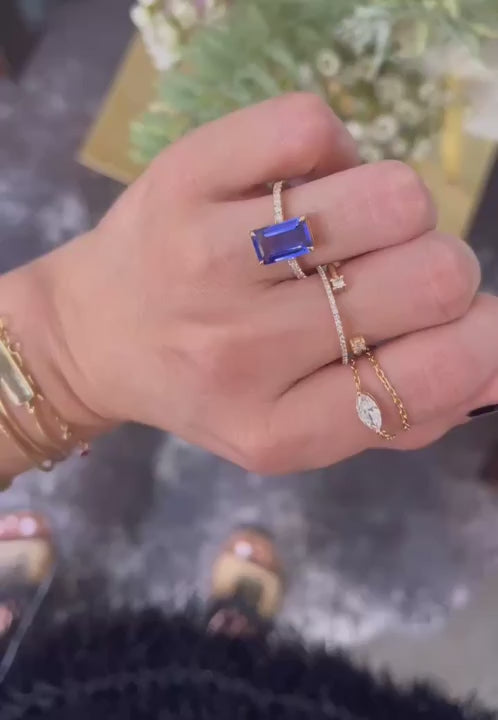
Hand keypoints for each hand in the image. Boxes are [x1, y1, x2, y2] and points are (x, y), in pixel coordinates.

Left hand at [6, 93, 496, 474]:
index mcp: (277, 429)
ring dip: (393, 208)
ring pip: (386, 195)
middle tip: (389, 274)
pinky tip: (298, 188)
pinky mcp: (183, 179)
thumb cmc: (209, 384)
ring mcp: (207, 260)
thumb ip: (403, 414)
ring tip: (346, 230)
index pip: (429, 378)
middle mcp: (241, 352)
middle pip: (429, 277)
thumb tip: (496, 360)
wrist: (95, 334)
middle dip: (437, 270)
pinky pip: (310, 128)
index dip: (475, 340)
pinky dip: (329, 151)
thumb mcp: (297, 429)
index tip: (459, 323)